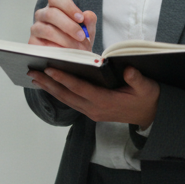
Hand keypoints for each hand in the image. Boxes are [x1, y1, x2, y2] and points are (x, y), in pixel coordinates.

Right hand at [28, 0, 97, 50]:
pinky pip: (43, 45)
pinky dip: (57, 49)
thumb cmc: (77, 41)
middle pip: (51, 13)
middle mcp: (43, 15)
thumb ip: (89, 21)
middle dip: (69, 26)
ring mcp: (36, 28)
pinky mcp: (33, 43)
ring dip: (65, 39)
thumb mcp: (87, 30)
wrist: (73, 58)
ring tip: (77, 47)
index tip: (80, 18)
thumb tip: (88, 15)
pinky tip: (65, 52)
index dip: (68, 6)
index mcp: (55, 7)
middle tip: (82, 35)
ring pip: (48, 30)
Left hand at [29, 66, 158, 126]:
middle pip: (66, 95)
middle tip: (32, 72)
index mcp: (105, 101)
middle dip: (48, 83)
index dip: (63, 78)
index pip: (79, 88)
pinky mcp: (92, 111)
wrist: (152, 115)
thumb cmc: (148, 98)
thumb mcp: (147, 87)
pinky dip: (59, 93)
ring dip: (50, 88)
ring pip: (66, 100)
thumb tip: (127, 70)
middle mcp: (95, 109)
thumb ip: (137, 79)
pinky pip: (71, 101)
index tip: (49, 68)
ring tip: (36, 77)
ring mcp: (92, 112)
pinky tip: (50, 85)